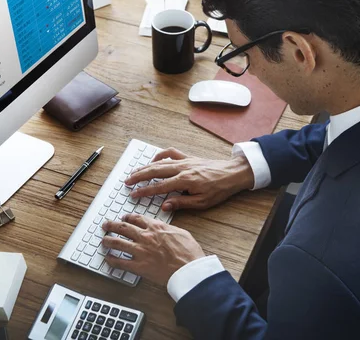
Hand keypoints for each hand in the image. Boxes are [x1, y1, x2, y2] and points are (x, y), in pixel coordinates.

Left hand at [102, 214, 204, 285]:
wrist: (189, 270)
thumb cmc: (189, 253)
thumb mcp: (182, 233)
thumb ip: (169, 229)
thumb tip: (164, 228)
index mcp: (156, 227)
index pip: (137, 219)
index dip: (128, 217)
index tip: (124, 218)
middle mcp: (145, 237)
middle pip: (123, 228)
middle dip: (112, 225)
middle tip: (106, 225)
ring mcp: (140, 251)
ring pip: (118, 243)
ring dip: (108, 241)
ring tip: (103, 240)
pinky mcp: (139, 266)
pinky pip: (121, 262)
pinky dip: (112, 260)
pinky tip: (108, 259)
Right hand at [126, 148, 253, 210]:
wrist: (233, 173)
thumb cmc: (220, 189)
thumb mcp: (202, 202)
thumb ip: (182, 203)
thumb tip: (164, 205)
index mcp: (185, 181)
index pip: (159, 186)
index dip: (144, 191)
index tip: (133, 194)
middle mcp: (182, 168)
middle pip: (155, 171)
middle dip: (139, 176)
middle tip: (127, 181)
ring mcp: (185, 161)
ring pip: (160, 162)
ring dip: (145, 167)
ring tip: (134, 172)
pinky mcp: (189, 157)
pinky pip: (170, 153)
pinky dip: (160, 156)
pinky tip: (153, 160)